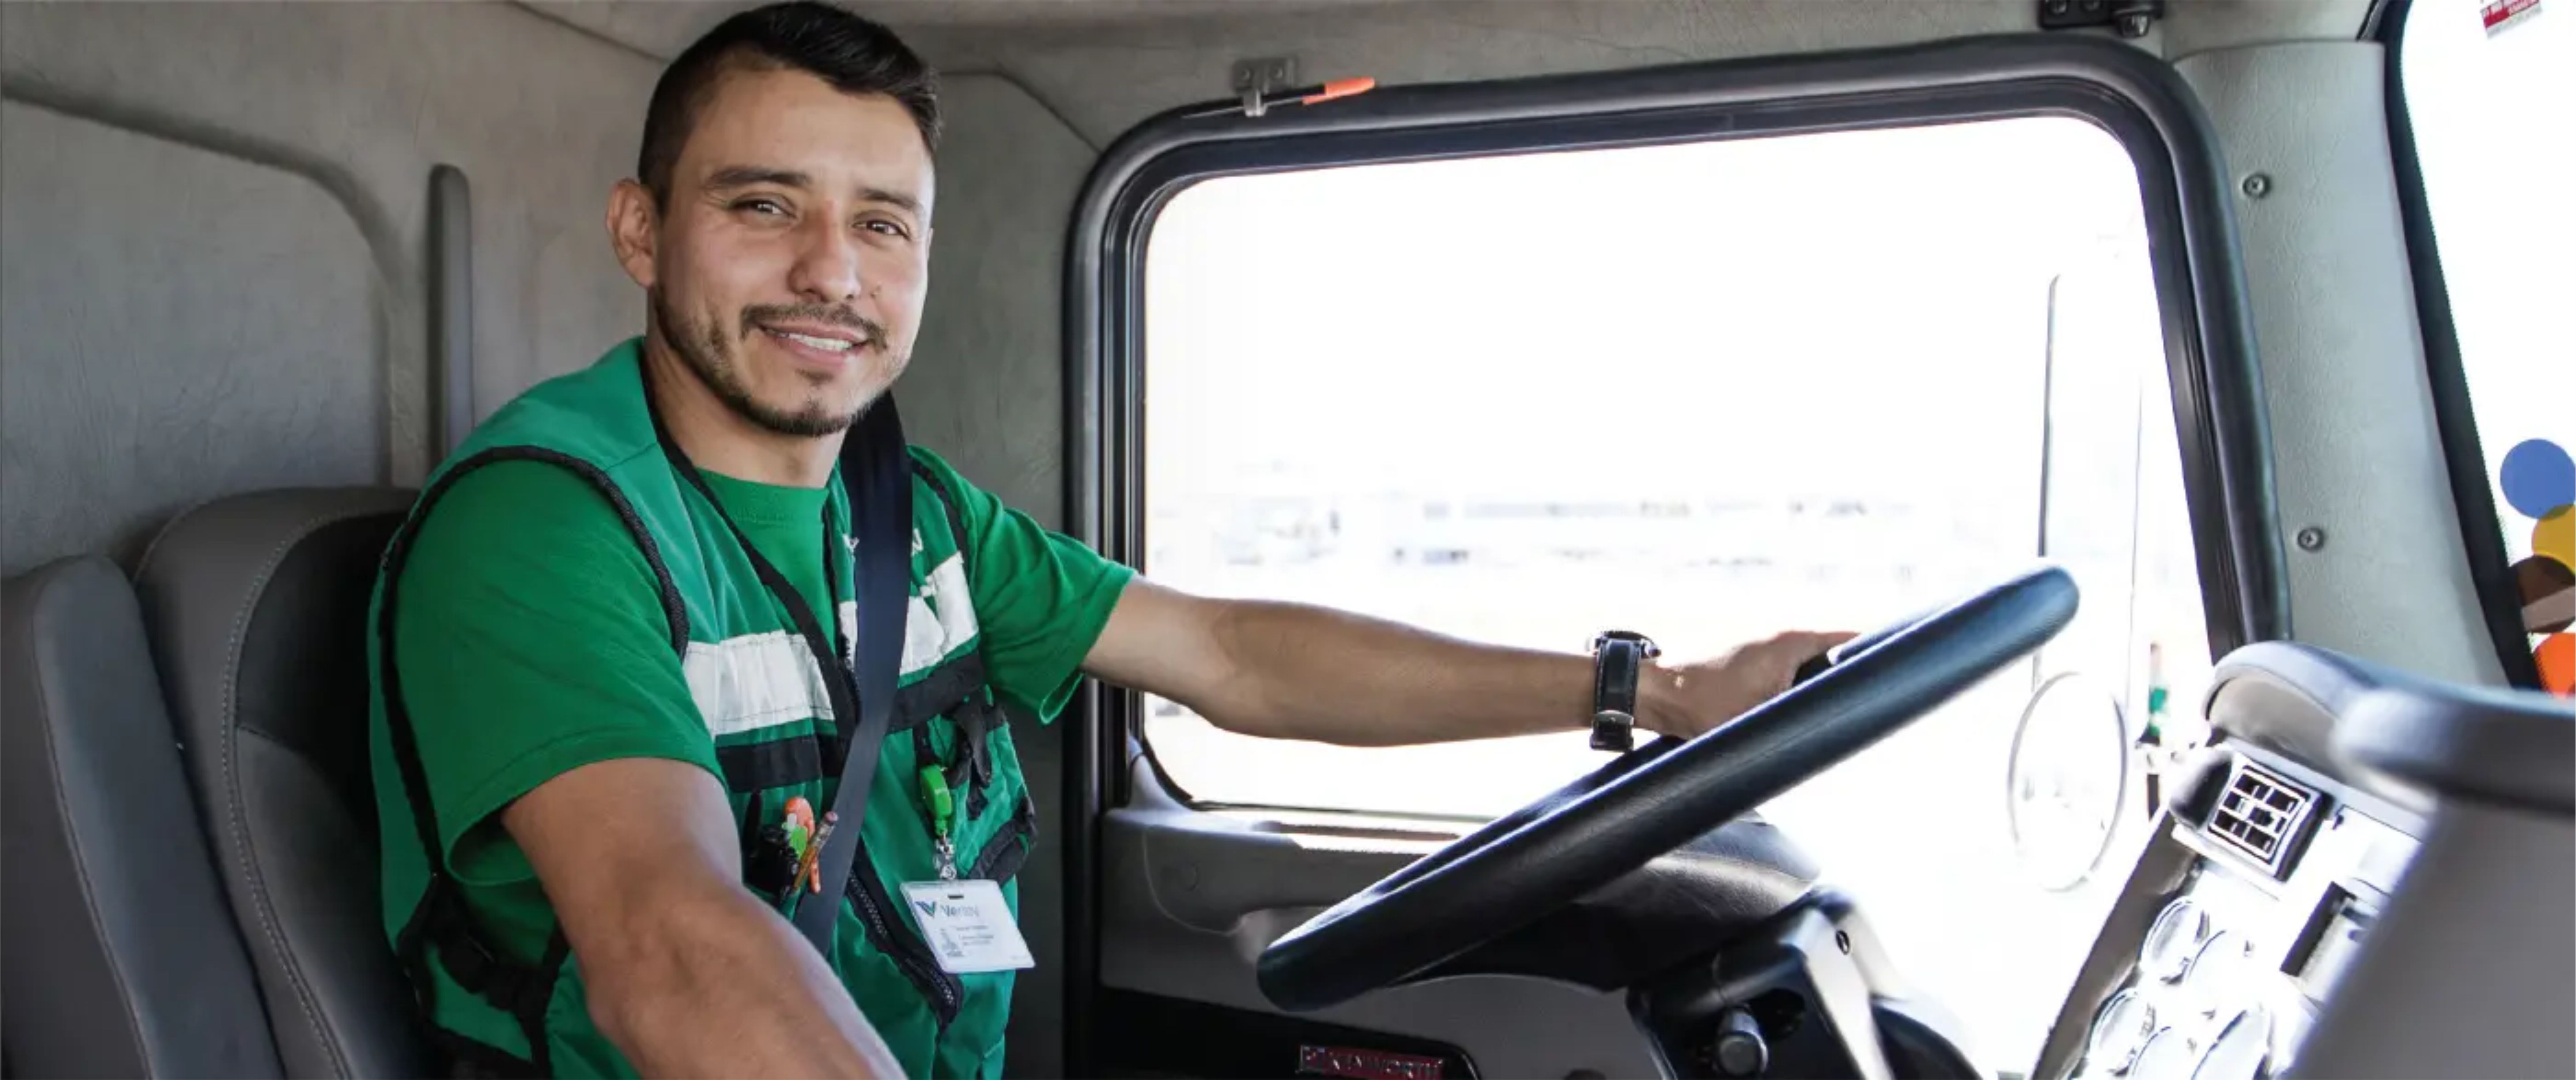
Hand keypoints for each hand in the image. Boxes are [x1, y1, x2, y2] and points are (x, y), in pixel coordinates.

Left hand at [1638, 630, 1858, 738]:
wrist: (1656, 694)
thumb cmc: (1703, 701)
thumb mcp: (1760, 717)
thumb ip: (1801, 720)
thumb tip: (1832, 733)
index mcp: (1792, 642)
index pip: (1851, 642)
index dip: (1873, 661)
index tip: (1889, 683)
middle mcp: (1782, 639)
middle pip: (1834, 658)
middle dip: (1845, 684)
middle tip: (1860, 713)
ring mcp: (1766, 650)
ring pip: (1810, 669)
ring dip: (1818, 691)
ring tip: (1827, 719)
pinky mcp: (1751, 665)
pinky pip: (1788, 676)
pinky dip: (1795, 693)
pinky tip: (1794, 717)